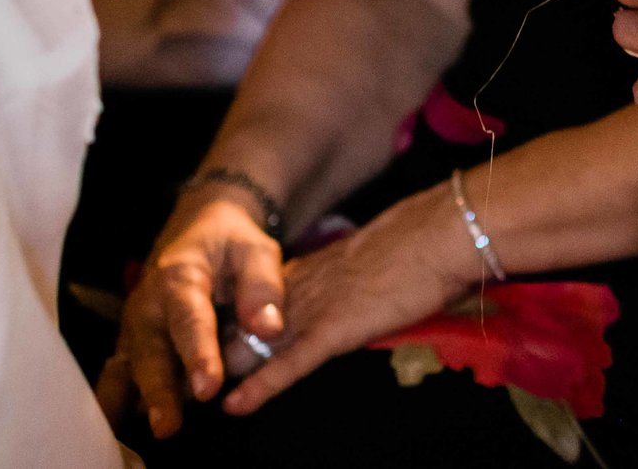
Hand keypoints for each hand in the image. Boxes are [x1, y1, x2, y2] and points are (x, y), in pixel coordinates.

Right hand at [97, 185, 286, 437]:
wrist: (198, 227)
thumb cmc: (231, 241)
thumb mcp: (257, 249)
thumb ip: (263, 287)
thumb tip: (270, 328)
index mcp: (179, 277)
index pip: (190, 319)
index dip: (198, 354)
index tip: (209, 386)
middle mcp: (148, 304)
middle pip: (151, 351)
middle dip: (159, 391)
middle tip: (169, 426)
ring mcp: (135, 325)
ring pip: (129, 366)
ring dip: (134, 400)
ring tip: (146, 431)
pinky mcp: (132, 341)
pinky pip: (119, 371)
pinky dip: (114, 397)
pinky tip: (115, 425)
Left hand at [216, 185, 483, 415]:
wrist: (443, 233)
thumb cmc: (428, 240)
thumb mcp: (383, 254)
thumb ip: (364, 274)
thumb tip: (374, 286)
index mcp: (317, 266)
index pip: (260, 298)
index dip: (236, 320)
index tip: (219, 337)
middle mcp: (305, 287)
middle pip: (245, 322)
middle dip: (219, 347)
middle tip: (195, 374)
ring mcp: (316, 308)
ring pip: (256, 344)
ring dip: (227, 369)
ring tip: (197, 396)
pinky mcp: (333, 330)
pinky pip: (287, 365)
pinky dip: (259, 388)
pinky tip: (236, 405)